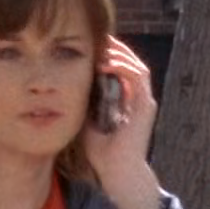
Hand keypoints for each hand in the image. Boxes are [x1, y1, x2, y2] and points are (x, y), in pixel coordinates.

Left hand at [85, 36, 162, 208]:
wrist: (117, 171)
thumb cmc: (101, 152)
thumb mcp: (87, 119)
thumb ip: (83, 102)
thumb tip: (63, 85)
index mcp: (127, 100)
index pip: (120, 68)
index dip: (107, 54)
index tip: (89, 45)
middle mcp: (138, 98)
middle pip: (130, 62)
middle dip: (114, 48)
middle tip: (96, 37)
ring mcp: (144, 101)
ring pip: (136, 65)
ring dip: (119, 53)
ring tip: (102, 45)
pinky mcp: (146, 106)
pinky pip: (138, 76)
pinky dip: (123, 66)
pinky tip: (106, 62)